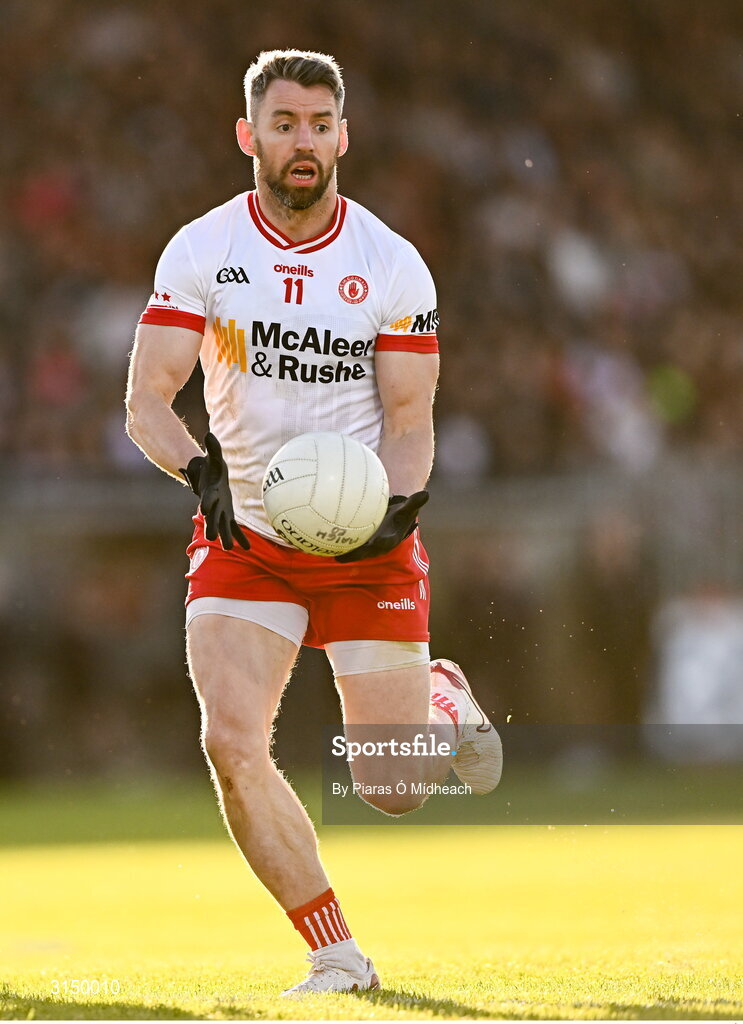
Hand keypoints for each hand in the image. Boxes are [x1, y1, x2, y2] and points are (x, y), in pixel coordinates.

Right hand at [180, 432, 249, 550]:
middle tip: (211, 536)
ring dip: (226, 537)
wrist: (209, 480)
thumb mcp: (213, 458)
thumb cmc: (212, 468)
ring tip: (230, 548)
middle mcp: (212, 506)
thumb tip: (208, 434)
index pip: (207, 498)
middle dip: (212, 526)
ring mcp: (219, 513)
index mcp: (209, 492)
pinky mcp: (227, 516)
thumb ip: (212, 448)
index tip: (204, 508)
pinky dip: (240, 538)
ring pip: (222, 527)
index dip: (206, 502)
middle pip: (211, 517)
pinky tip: (248, 548)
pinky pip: (234, 529)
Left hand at [335, 490, 428, 562]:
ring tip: (326, 554)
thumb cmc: (400, 512)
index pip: (386, 542)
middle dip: (354, 556)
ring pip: (353, 551)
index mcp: (390, 538)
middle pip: (365, 552)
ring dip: (341, 553)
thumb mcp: (409, 507)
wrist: (392, 519)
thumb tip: (426, 493)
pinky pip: (346, 543)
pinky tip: (321, 536)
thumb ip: (415, 502)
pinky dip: (335, 541)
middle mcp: (376, 545)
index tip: (375, 542)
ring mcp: (366, 546)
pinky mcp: (357, 543)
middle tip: (341, 558)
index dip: (380, 544)